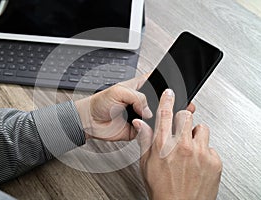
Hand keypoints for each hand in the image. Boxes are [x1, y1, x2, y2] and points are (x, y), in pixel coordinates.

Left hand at [75, 74, 195, 141]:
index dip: (168, 80)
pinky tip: (157, 127)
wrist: (90, 121)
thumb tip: (148, 110)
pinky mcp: (139, 129)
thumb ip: (136, 97)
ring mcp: (141, 115)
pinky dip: (155, 130)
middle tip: (183, 101)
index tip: (180, 81)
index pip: (157, 80)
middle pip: (162, 99)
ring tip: (173, 115)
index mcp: (138, 88)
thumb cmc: (100, 103)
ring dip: (166, 116)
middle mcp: (142, 101)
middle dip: (172, 101)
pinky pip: (151, 130)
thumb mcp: (118, 91)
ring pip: (159, 115)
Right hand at [133, 89, 221, 199]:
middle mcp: (182, 146)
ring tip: (190, 147)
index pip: (165, 113)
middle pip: (186, 115)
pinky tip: (197, 161)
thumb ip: (144, 140)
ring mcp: (200, 153)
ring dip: (195, 135)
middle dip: (182, 119)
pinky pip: (211, 146)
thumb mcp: (146, 163)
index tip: (169, 93)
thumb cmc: (162, 189)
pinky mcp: (214, 161)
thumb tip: (139, 123)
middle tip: (180, 130)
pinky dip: (205, 151)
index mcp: (163, 145)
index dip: (167, 99)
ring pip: (202, 128)